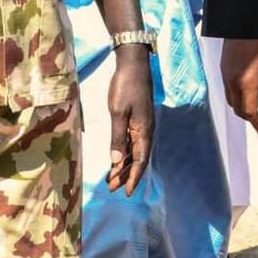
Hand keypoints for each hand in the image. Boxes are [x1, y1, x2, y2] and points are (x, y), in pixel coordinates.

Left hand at [107, 47, 153, 195]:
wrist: (133, 64)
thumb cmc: (125, 87)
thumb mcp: (118, 112)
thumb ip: (117, 137)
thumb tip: (116, 161)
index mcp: (144, 131)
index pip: (140, 161)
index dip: (133, 178)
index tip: (126, 193)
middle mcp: (146, 131)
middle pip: (138, 158)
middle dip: (126, 175)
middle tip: (112, 188)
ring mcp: (142, 124)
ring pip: (134, 151)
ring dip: (123, 165)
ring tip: (111, 178)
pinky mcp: (137, 118)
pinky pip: (131, 141)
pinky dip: (123, 152)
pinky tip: (116, 157)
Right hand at [222, 38, 257, 133]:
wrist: (241, 24)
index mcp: (246, 82)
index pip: (248, 110)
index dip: (255, 122)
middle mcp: (232, 82)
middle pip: (238, 109)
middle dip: (249, 117)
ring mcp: (225, 76)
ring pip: (231, 101)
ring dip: (241, 109)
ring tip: (253, 110)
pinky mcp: (222, 70)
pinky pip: (227, 91)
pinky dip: (235, 99)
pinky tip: (244, 95)